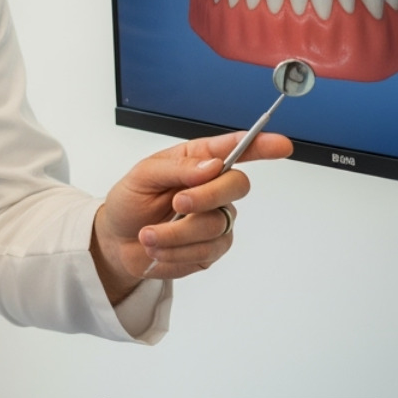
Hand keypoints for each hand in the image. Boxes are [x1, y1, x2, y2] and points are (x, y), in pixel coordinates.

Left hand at [91, 131, 292, 302]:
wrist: (117, 241)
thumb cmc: (130, 201)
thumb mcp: (142, 176)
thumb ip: (176, 167)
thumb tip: (210, 166)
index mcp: (197, 161)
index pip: (235, 149)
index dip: (262, 146)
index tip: (279, 144)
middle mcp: (212, 189)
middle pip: (237, 186)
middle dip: (206, 196)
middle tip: (177, 204)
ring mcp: (216, 219)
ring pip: (216, 225)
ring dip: (176, 233)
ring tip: (148, 236)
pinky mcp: (212, 249)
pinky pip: (205, 251)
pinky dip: (175, 252)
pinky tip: (157, 249)